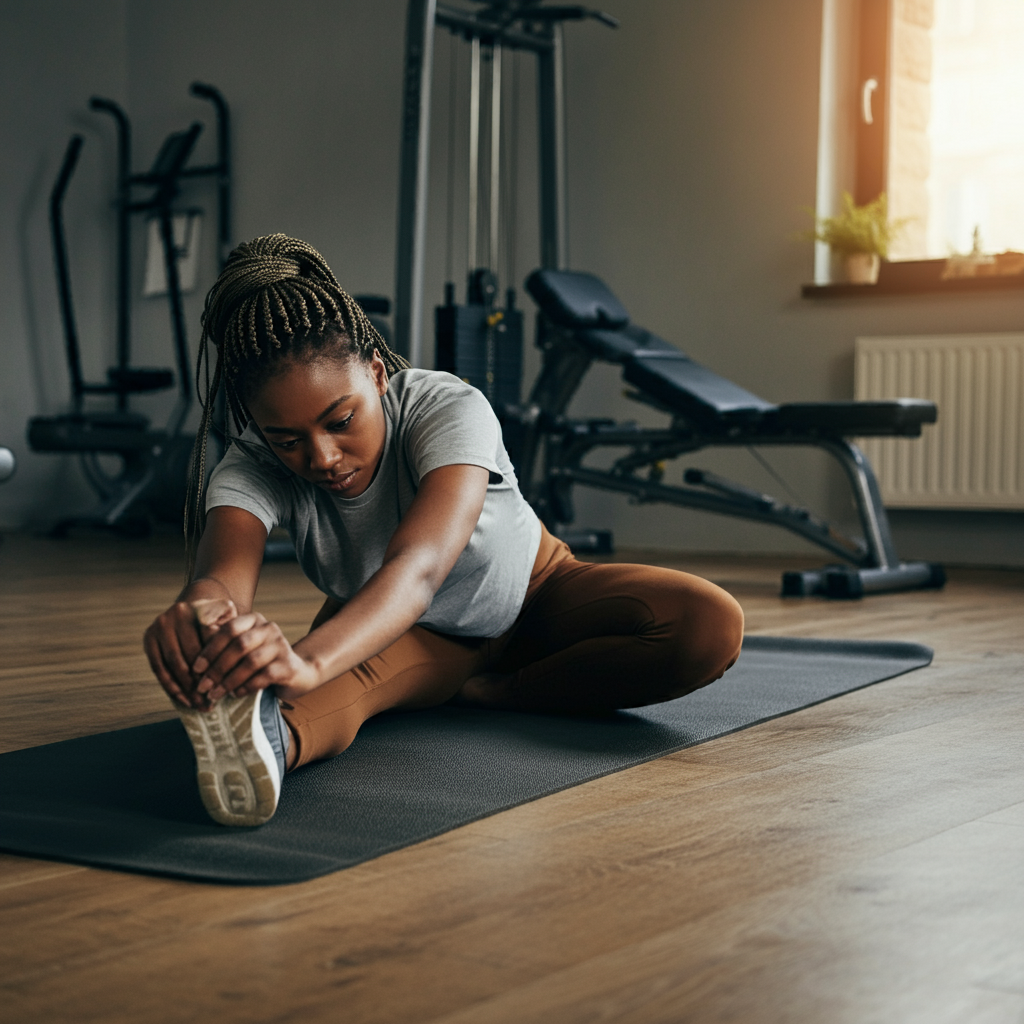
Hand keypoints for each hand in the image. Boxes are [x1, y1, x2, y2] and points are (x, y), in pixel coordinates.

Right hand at [144, 597, 237, 707]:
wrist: (193, 611)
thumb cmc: (217, 623)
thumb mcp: (229, 622)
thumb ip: (232, 634)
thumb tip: (231, 659)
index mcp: (201, 608)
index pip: (210, 642)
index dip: (217, 666)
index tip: (224, 686)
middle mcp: (178, 613)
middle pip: (191, 655)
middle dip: (202, 681)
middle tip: (211, 702)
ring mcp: (161, 625)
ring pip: (174, 664)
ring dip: (186, 688)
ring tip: (199, 704)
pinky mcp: (149, 638)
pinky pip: (158, 668)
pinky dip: (171, 686)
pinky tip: (183, 700)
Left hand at [191, 613, 320, 702]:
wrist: (297, 672)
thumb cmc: (261, 662)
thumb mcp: (243, 650)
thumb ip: (224, 649)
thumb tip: (195, 665)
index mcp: (254, 620)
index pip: (229, 629)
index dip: (210, 649)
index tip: (196, 669)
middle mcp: (269, 628)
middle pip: (239, 645)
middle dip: (217, 668)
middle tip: (203, 686)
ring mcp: (281, 645)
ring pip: (251, 661)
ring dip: (229, 680)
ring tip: (215, 694)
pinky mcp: (289, 665)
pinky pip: (264, 676)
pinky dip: (246, 686)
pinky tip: (236, 694)